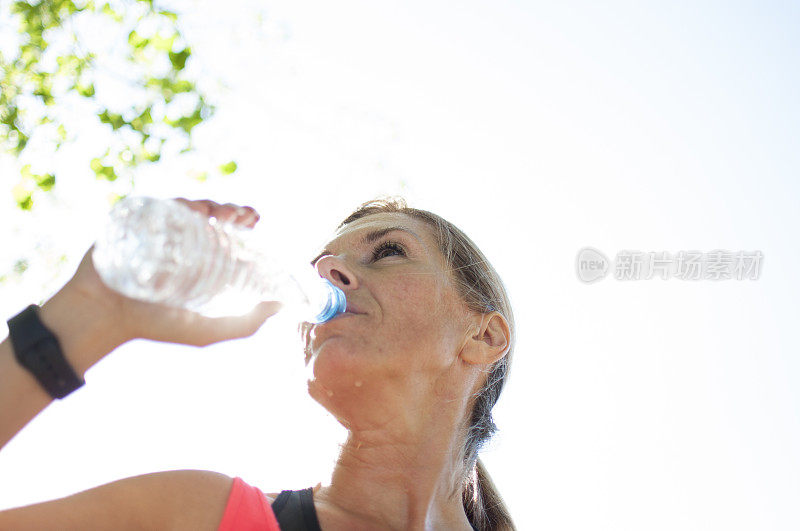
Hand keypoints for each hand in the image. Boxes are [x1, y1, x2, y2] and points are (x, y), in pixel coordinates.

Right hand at [62, 198, 281, 347]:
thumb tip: (283, 307)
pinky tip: (192, 210)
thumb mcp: (208, 331)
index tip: (255, 219)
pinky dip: (176, 204)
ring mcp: (154, 229)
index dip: (241, 220)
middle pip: (208, 215)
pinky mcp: (132, 222)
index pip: (224, 231)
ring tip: (221, 213)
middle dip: (228, 209)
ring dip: (208, 204)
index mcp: (196, 258)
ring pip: (186, 207)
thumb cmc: (155, 326)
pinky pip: (156, 206)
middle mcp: (178, 240)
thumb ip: (246, 324)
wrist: (104, 320)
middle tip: (242, 215)